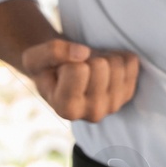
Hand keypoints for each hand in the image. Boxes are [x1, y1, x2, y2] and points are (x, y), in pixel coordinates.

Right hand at [20, 39, 139, 121]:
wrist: (64, 75)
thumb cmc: (47, 69)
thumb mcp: (34, 58)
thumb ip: (52, 52)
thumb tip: (85, 52)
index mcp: (67, 110)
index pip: (78, 69)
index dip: (68, 61)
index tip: (62, 71)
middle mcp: (93, 113)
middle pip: (100, 65)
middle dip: (87, 59)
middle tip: (78, 69)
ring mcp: (114, 105)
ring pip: (117, 63)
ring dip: (102, 58)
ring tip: (89, 70)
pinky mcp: (129, 93)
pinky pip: (131, 61)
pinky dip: (117, 57)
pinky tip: (104, 69)